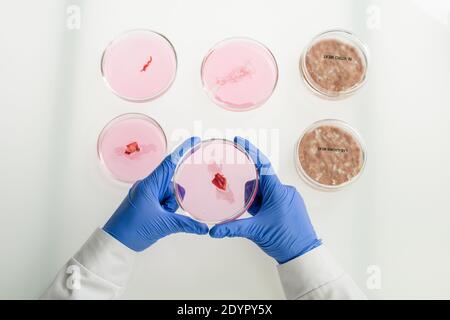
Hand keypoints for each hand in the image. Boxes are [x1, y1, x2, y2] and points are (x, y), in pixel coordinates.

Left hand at [104, 137, 208, 251]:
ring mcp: (146, 194)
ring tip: (162, 219)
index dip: (182, 150)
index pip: (169, 163)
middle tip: (168, 210)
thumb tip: (202, 227)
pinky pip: (162, 200)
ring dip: (170, 206)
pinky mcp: (145, 203)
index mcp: (149, 185)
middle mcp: (147, 186)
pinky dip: (166, 210)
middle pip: (171, 182)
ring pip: (168, 194)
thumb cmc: (132, 229)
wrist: (115, 243)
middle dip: (175, 196)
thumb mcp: (163, 225)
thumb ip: (186, 224)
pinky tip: (162, 219)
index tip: (194, 140)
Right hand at [210, 137, 321, 263]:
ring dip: (254, 196)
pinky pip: (271, 197)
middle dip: (247, 184)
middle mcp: (284, 191)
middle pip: (260, 179)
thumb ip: (233, 228)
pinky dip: (261, 201)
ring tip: (248, 209)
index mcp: (278, 191)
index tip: (239, 140)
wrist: (304, 254)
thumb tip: (214, 231)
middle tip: (235, 189)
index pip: (262, 165)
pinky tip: (254, 212)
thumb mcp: (256, 231)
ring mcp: (287, 198)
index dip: (250, 151)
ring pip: (265, 190)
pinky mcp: (288, 206)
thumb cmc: (285, 239)